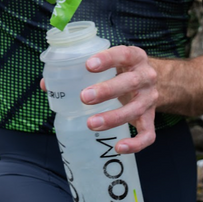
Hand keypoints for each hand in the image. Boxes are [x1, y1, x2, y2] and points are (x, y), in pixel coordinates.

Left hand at [43, 45, 159, 153]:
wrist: (156, 81)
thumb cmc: (123, 70)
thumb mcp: (109, 62)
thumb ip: (81, 69)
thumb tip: (46, 85)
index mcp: (135, 57)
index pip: (124, 54)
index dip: (107, 59)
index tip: (88, 65)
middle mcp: (146, 76)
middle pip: (131, 82)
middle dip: (107, 90)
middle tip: (84, 97)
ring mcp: (150, 99)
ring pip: (136, 109)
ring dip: (114, 117)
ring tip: (91, 123)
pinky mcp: (151, 118)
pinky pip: (148, 134)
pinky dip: (135, 143)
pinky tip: (118, 147)